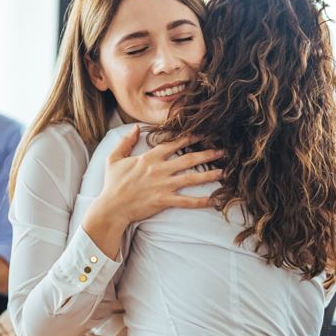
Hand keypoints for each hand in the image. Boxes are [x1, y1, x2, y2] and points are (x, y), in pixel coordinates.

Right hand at [95, 125, 223, 224]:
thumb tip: (136, 128)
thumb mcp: (115, 158)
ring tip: (224, 172)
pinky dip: (201, 201)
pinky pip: (187, 201)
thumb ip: (126, 142)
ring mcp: (163, 185)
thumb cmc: (112, 184)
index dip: (189, 138)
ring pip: (191, 178)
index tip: (202, 134)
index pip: (173, 144)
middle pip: (188, 159)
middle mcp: (159, 169)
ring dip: (209, 175)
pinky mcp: (164, 200)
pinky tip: (214, 200)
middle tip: (222, 151)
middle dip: (207, 154)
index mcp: (149, 158)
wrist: (111, 207)